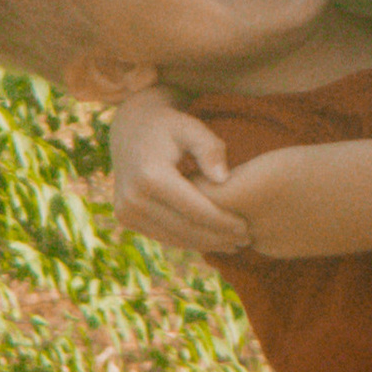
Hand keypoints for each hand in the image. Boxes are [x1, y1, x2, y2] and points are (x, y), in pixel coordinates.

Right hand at [108, 94, 253, 253]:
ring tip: (232, 244)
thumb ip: (210, 149)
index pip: (195, 210)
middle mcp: (133, 197)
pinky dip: (187, 240)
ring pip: (174, 237)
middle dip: (217, 238)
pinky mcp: (125, 218)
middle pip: (185, 229)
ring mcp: (126, 210)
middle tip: (245, 241)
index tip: (246, 228)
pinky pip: (162, 235)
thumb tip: (223, 179)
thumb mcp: (191, 128)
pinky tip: (209, 239)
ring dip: (204, 244)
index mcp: (150, 176)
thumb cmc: (169, 126)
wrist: (129, 129)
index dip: (223, 223)